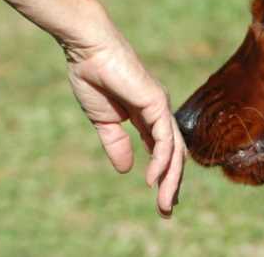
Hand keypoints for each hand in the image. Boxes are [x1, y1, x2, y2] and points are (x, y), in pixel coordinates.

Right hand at [63, 34, 184, 216]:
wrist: (89, 52)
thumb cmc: (93, 78)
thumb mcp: (103, 120)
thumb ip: (116, 143)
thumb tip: (127, 169)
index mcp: (146, 116)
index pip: (162, 150)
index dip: (163, 175)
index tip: (160, 199)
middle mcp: (158, 113)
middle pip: (174, 153)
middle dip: (171, 183)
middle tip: (166, 210)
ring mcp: (160, 107)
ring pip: (174, 149)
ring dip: (170, 178)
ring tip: (164, 202)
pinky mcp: (157, 102)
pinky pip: (164, 137)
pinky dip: (162, 159)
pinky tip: (155, 177)